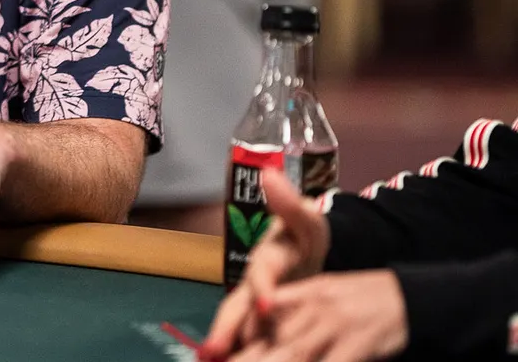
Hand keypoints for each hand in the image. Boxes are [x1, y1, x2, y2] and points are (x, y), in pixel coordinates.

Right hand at [203, 168, 331, 359]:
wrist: (304, 255)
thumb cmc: (305, 239)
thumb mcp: (307, 222)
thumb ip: (291, 204)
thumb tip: (269, 173)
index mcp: (267, 257)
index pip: (262, 272)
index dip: (263, 288)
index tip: (267, 306)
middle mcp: (252, 282)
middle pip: (235, 306)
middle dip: (224, 329)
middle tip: (213, 351)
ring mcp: (251, 303)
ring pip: (235, 325)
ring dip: (224, 342)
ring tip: (210, 360)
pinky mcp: (255, 320)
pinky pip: (245, 338)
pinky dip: (236, 350)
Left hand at [227, 271, 407, 361]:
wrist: (407, 296)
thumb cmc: (360, 298)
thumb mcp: (322, 292)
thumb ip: (291, 305)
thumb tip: (262, 316)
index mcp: (302, 294)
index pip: (263, 315)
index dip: (237, 336)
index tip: (214, 354)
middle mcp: (313, 307)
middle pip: (274, 340)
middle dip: (247, 359)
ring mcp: (334, 325)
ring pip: (296, 353)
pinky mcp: (357, 343)